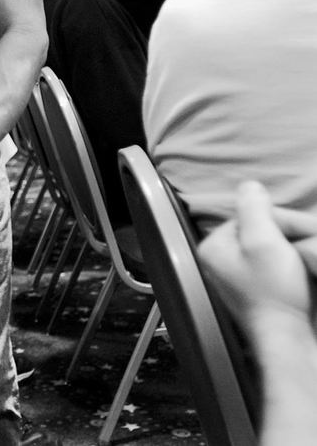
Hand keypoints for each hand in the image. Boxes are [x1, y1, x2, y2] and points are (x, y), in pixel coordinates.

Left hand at [199, 181, 316, 333]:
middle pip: (265, 231)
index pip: (255, 216)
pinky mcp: (258, 288)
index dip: (286, 221)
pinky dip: (296, 265)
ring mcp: (240, 275)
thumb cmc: (274, 292)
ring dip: (298, 249)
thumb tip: (250, 185)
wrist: (287, 339)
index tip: (308, 232)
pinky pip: (279, 264)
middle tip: (309, 252)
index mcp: (215, 245)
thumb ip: (254, 208)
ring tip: (310, 264)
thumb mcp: (263, 241)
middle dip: (294, 236)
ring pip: (276, 247)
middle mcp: (222, 258)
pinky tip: (307, 273)